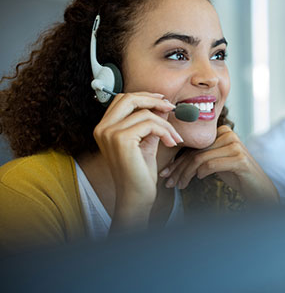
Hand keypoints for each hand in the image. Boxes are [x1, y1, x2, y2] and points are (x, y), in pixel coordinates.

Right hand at [93, 92, 183, 227]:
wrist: (136, 195)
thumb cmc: (140, 172)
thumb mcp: (146, 141)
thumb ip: (151, 123)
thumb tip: (163, 105)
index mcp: (104, 128)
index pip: (123, 99)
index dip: (144, 96)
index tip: (163, 102)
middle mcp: (102, 128)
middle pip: (129, 98)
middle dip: (153, 100)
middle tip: (171, 108)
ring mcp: (110, 133)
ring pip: (145, 113)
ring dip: (166, 124)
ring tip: (174, 138)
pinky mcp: (121, 139)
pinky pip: (150, 124)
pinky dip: (165, 132)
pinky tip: (171, 143)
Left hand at [160, 125, 278, 203]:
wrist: (260, 188)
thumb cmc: (237, 175)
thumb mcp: (217, 162)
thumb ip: (202, 156)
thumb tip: (173, 163)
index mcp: (223, 132)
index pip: (194, 146)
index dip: (177, 160)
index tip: (165, 173)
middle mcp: (229, 135)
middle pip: (195, 152)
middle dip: (178, 169)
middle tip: (168, 182)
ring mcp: (235, 146)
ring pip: (200, 159)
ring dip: (186, 174)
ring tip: (179, 186)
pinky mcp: (239, 159)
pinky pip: (211, 164)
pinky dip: (201, 173)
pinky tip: (198, 179)